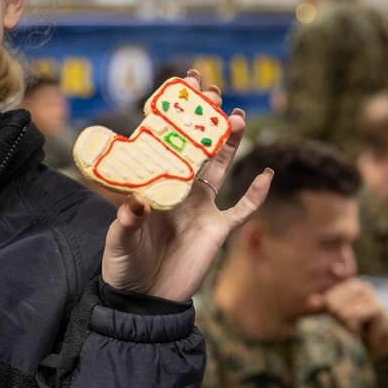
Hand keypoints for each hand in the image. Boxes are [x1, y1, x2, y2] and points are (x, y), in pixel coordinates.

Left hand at [100, 72, 272, 300]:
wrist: (143, 299)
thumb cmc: (124, 266)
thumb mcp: (119, 242)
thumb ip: (127, 222)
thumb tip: (137, 204)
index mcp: (154, 187)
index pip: (165, 145)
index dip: (174, 119)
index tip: (181, 89)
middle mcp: (180, 192)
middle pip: (197, 149)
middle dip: (206, 121)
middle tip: (214, 92)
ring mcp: (201, 209)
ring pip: (221, 169)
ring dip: (230, 144)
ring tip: (236, 117)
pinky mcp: (217, 231)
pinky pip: (241, 209)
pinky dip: (256, 194)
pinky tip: (267, 173)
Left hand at [315, 278, 387, 354]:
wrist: (374, 335)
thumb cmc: (352, 319)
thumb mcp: (334, 310)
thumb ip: (322, 304)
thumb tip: (309, 302)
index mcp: (349, 283)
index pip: (328, 299)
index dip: (332, 311)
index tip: (344, 313)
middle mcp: (360, 285)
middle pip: (335, 306)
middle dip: (340, 318)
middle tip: (352, 320)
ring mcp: (370, 295)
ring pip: (343, 314)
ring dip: (348, 324)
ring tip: (358, 323)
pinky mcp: (377, 307)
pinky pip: (353, 320)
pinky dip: (354, 329)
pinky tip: (363, 328)